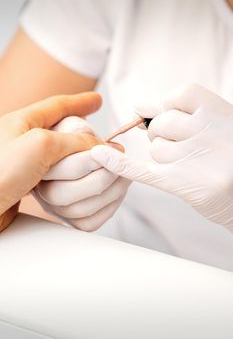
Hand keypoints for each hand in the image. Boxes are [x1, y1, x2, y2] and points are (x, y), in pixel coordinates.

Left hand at [0, 92, 101, 230]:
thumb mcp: (40, 145)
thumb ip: (73, 142)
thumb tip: (102, 147)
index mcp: (23, 122)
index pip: (58, 106)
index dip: (81, 102)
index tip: (97, 100)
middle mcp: (25, 141)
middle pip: (64, 133)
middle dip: (85, 137)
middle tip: (103, 144)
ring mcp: (27, 164)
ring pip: (63, 158)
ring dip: (79, 162)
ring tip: (93, 164)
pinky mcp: (29, 186)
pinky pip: (57, 178)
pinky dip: (69, 179)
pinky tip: (74, 181)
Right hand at [34, 116, 130, 231]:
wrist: (71, 153)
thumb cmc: (70, 139)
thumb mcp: (69, 125)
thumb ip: (79, 129)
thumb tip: (106, 145)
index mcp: (36, 164)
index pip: (57, 166)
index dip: (89, 159)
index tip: (109, 148)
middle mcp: (41, 190)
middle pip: (63, 194)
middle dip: (100, 178)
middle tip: (120, 164)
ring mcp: (55, 208)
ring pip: (79, 211)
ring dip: (110, 192)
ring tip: (124, 175)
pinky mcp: (72, 220)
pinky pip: (90, 223)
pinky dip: (110, 208)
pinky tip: (118, 190)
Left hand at [91, 84, 232, 231]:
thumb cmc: (232, 155)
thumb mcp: (222, 124)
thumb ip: (187, 111)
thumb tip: (140, 106)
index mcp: (218, 111)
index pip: (178, 96)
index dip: (166, 105)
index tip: (163, 113)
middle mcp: (206, 131)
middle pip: (161, 124)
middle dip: (165, 134)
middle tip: (187, 147)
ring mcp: (193, 157)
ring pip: (156, 149)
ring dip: (166, 156)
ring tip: (192, 165)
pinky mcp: (180, 183)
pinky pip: (141, 169)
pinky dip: (118, 163)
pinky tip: (99, 156)